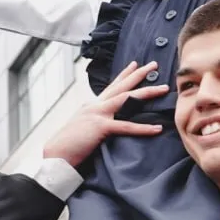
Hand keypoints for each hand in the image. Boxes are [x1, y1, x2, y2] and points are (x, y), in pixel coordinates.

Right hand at [42, 61, 167, 168]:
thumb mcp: (83, 129)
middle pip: (121, 86)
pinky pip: (126, 127)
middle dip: (139, 74)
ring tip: (164, 88)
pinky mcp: (100, 127)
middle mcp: (95, 106)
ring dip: (147, 92)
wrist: (55, 155)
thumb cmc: (68, 147)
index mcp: (91, 106)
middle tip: (154, 64)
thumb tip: (104, 125)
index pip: (111, 87)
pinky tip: (157, 128)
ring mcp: (98, 114)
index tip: (135, 64)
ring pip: (127, 98)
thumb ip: (94, 123)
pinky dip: (143, 128)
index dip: (124, 75)